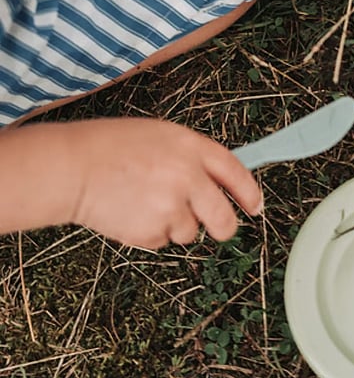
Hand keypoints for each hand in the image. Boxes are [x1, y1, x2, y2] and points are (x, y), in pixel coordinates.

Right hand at [68, 118, 261, 249]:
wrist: (74, 168)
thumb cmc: (112, 147)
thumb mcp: (162, 137)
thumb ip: (191, 158)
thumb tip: (215, 181)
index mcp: (191, 147)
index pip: (235, 172)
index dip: (249, 192)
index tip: (256, 206)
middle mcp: (187, 177)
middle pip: (224, 217)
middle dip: (225, 226)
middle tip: (220, 227)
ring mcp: (170, 207)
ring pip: (191, 231)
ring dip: (177, 224)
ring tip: (147, 203)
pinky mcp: (151, 232)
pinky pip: (163, 240)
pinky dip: (152, 233)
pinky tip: (133, 212)